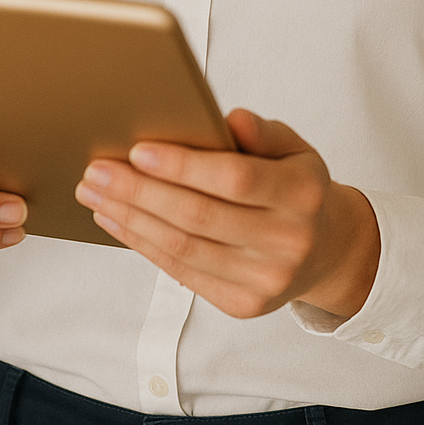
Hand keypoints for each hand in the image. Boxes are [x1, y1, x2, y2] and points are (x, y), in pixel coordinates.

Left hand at [75, 109, 379, 319]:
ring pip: (184, 248)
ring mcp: (266, 280)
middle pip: (199, 217)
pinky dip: (143, 244)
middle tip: (96, 171)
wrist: (329, 249)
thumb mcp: (294, 148)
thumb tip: (229, 119)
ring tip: (94, 194)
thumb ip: (262, 132)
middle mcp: (288, 242)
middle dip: (140, 192)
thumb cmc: (297, 185)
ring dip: (131, 219)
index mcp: (302, 194)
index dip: (184, 167)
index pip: (235, 180)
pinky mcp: (243, 305)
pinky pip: (182, 273)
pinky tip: (117, 221)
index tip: (137, 150)